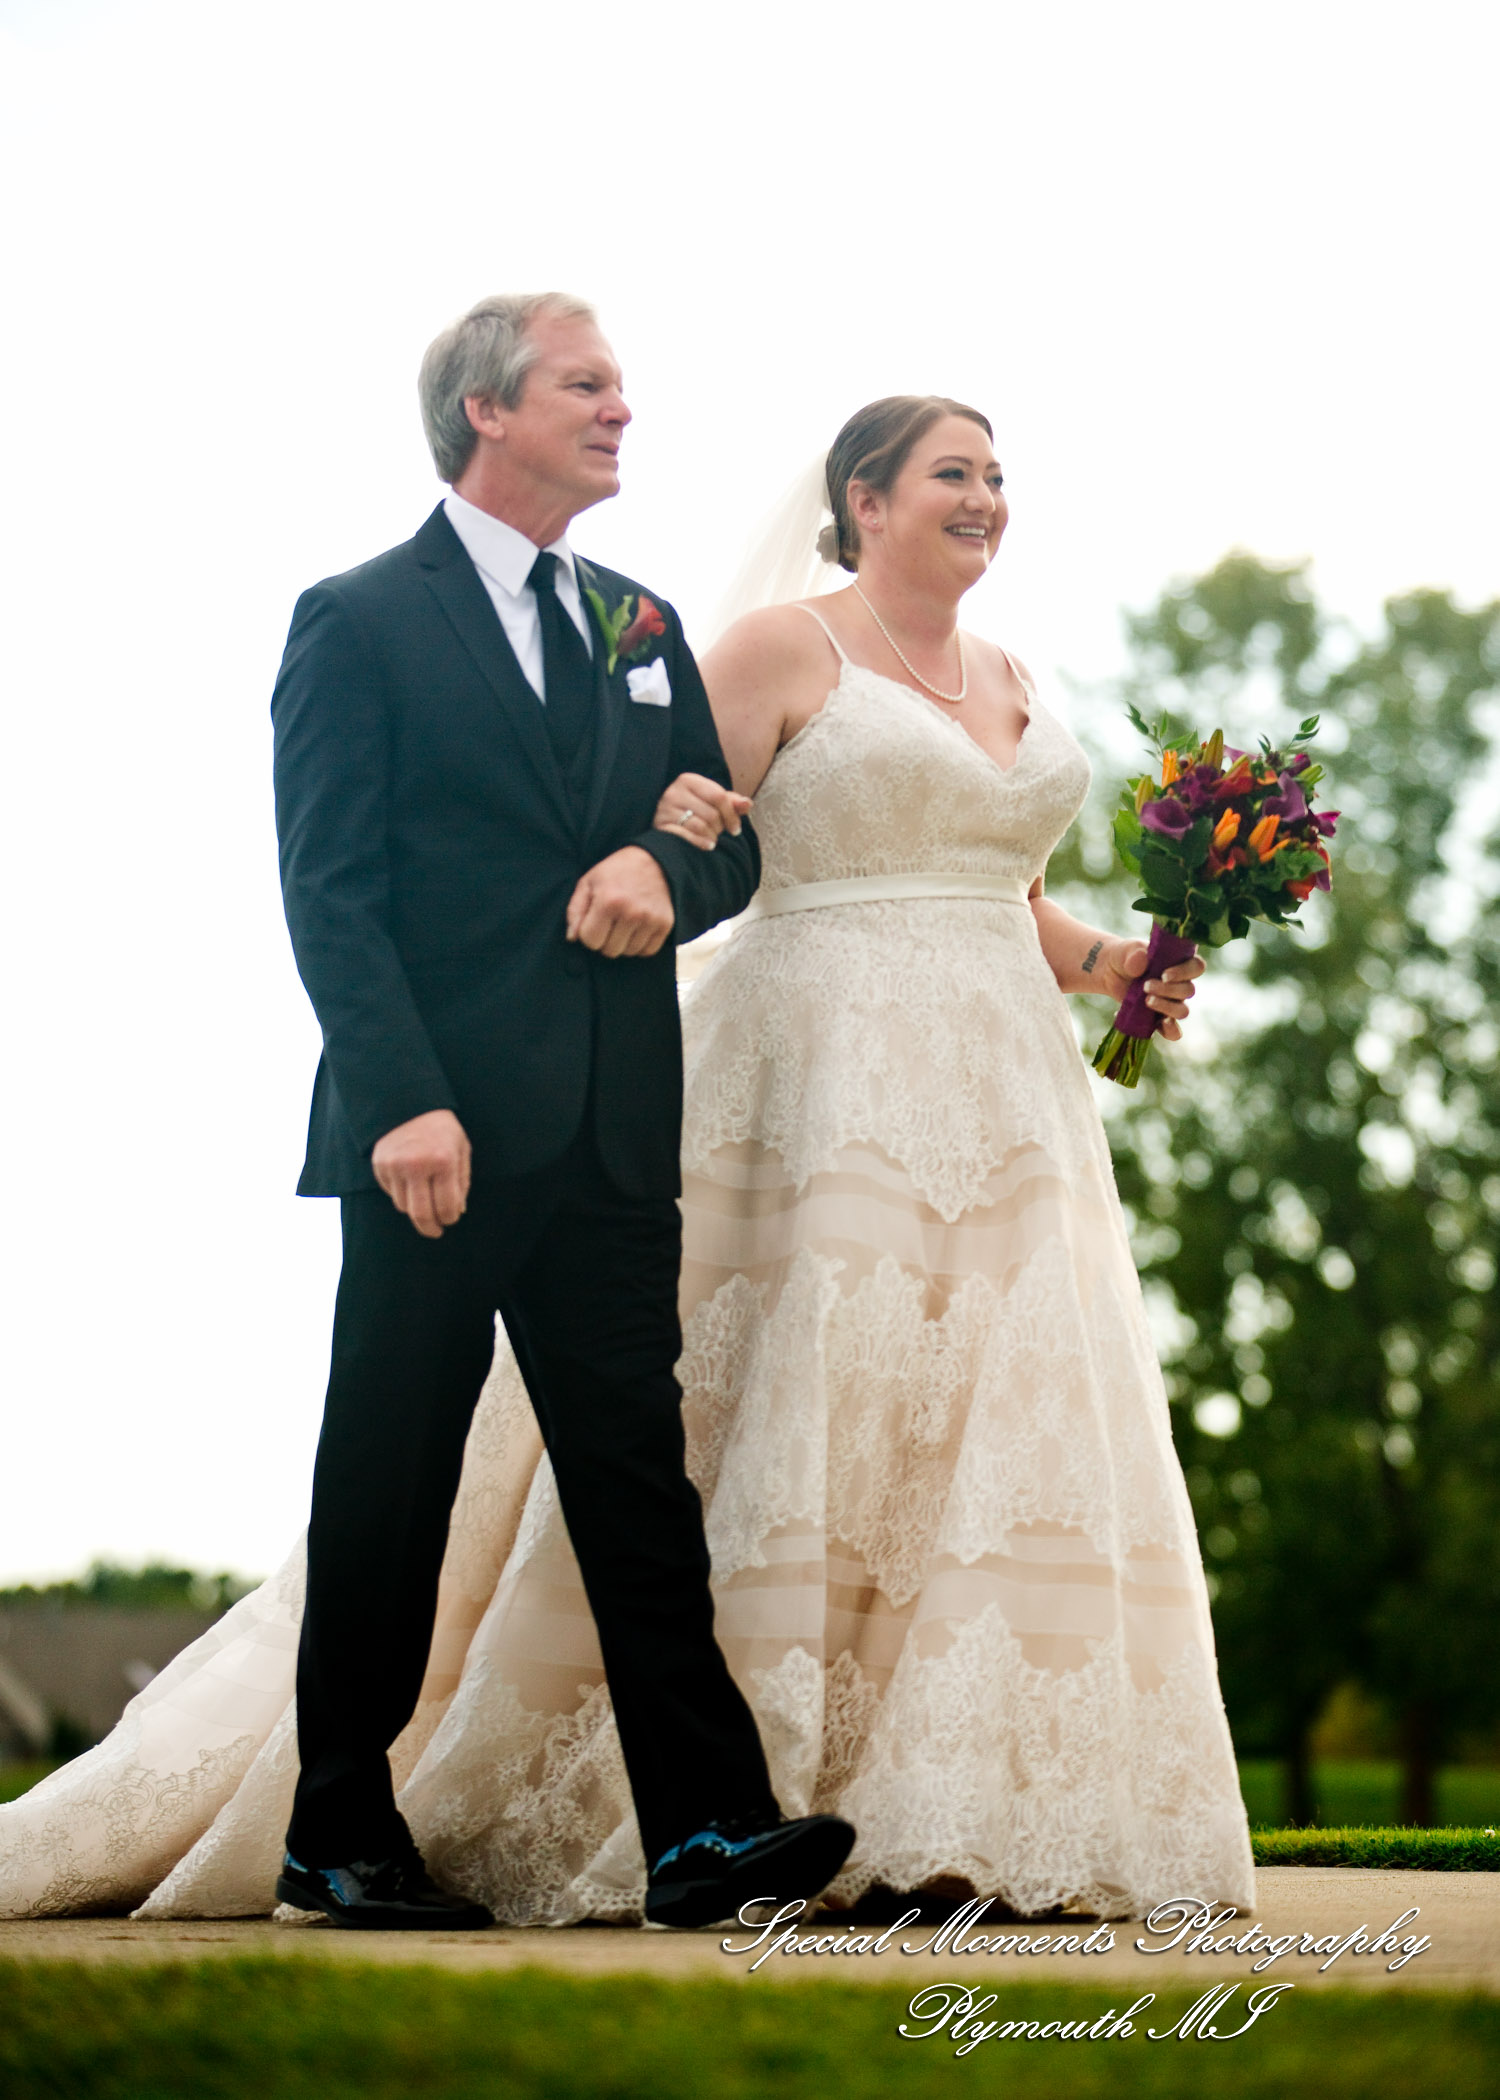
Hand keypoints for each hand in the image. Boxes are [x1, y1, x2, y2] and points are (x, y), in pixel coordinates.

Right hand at [371, 1108, 471, 1238]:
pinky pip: (391, 1194)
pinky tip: (409, 1182)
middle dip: (431, 1229)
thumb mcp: (461, 1149)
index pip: (447, 1207)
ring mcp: (395, 1166)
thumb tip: (458, 1211)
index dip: (450, 1218)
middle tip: (436, 1232)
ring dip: (416, 1210)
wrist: (407, 1104)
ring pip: (404, 1207)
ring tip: (424, 1199)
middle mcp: (417, 1166)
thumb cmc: (441, 1129)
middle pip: (422, 1215)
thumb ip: (462, 1181)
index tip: (451, 1218)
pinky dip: (401, 1195)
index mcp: (443, 1162)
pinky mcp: (380, 1166)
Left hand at [565, 845, 674, 957]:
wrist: (654, 860)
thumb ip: (575, 910)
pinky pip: (648, 951)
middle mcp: (631, 913)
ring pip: (628, 953)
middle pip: (610, 951)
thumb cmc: (616, 872)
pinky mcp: (665, 924)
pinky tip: (638, 928)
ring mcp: (650, 920)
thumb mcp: (588, 882)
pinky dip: (640, 944)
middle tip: (610, 921)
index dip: (588, 932)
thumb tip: (572, 938)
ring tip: (625, 922)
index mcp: (608, 901)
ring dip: (623, 942)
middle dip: (606, 939)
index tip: (595, 919)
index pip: (590, 941)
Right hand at [651, 772, 752, 852]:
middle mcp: (674, 792)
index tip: (736, 829)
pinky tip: (707, 845)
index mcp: (688, 780)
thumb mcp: (712, 801)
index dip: (732, 815)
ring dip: (712, 837)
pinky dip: (701, 843)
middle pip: (711, 814)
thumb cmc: (694, 809)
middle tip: (718, 831)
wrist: (666, 821)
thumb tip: (747, 804)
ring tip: (712, 839)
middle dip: (720, 827)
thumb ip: (732, 802)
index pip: (719, 796)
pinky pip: (687, 838)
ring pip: (700, 827)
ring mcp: (665, 810)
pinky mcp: (661, 827)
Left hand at [1096, 937, 1203, 1040]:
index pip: (1196, 967)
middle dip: (1168, 990)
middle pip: (1188, 990)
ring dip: (1166, 1007)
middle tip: (1145, 986)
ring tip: (1146, 1001)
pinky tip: (1158, 1025)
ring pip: (1183, 1011)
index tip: (1164, 975)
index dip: (1184, 972)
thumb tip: (1142, 959)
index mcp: (1178, 962)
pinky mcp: (1159, 1019)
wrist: (1109, 973)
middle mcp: (1180, 983)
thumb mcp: (1124, 951)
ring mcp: (1171, 1002)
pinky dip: (1170, 1030)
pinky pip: (1173, 1031)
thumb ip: (1133, 954)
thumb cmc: (1123, 957)